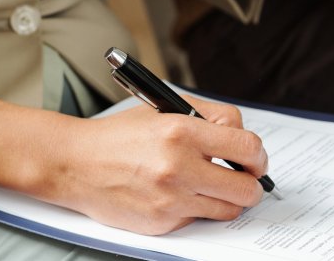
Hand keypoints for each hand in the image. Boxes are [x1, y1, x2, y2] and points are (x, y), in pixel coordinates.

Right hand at [43, 96, 267, 234]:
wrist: (76, 163)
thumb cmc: (122, 135)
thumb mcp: (166, 109)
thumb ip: (210, 118)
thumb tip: (244, 142)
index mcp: (181, 130)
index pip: (246, 147)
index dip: (258, 156)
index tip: (255, 159)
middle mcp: (177, 167)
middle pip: (245, 188)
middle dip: (252, 184)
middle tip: (246, 179)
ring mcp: (170, 199)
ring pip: (228, 210)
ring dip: (228, 199)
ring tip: (214, 186)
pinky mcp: (161, 223)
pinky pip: (198, 220)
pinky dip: (196, 209)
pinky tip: (179, 194)